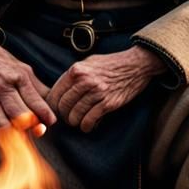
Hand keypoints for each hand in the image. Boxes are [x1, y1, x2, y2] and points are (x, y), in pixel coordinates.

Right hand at [0, 34, 54, 131]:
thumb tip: (53, 106)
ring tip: (25, 132)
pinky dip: (3, 128)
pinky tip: (10, 128)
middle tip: (39, 129)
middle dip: (31, 126)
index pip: (34, 100)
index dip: (44, 114)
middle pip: (20, 114)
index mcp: (19, 77)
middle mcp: (4, 85)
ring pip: (6, 121)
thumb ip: (39, 90)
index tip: (50, 122)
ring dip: (17, 131)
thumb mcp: (26, 71)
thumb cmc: (6, 65)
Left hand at [47, 46, 164, 132]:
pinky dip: (86, 126)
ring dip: (75, 122)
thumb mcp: (88, 62)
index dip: (52, 105)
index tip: (54, 110)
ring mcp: (97, 93)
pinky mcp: (108, 103)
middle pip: (63, 106)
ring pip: (75, 114)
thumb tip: (60, 89)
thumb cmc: (111, 64)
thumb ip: (74, 75)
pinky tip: (87, 126)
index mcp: (76, 70)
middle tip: (67, 118)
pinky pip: (90, 120)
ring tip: (77, 122)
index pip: (55, 93)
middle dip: (63, 115)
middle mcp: (84, 81)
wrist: (136, 65)